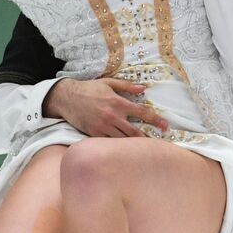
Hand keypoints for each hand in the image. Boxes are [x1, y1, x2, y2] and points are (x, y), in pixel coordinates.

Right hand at [45, 78, 168, 137]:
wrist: (67, 98)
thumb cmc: (89, 89)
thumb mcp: (108, 83)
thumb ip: (127, 86)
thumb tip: (143, 88)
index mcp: (117, 102)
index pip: (142, 113)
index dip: (155, 119)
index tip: (165, 125)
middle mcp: (112, 116)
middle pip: (135, 131)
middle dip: (148, 137)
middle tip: (158, 142)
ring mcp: (103, 127)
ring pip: (123, 140)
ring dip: (134, 144)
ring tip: (144, 147)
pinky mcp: (94, 134)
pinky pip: (110, 143)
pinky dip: (118, 146)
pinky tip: (126, 149)